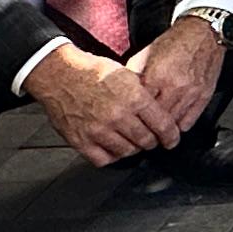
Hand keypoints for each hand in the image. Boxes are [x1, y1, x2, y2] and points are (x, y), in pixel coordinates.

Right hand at [30, 42, 180, 164]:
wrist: (60, 75)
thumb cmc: (91, 72)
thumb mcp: (126, 74)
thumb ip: (143, 94)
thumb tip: (160, 111)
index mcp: (132, 97)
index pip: (162, 124)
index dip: (171, 135)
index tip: (172, 139)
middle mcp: (117, 116)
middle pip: (146, 140)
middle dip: (152, 141)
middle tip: (152, 139)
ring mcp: (98, 130)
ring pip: (127, 152)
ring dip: (133, 148)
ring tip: (133, 141)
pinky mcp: (81, 140)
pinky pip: (103, 159)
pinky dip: (112, 156)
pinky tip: (114, 147)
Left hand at [132, 16, 226, 140]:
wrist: (203, 32)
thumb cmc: (175, 42)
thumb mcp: (145, 54)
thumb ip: (134, 75)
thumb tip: (122, 93)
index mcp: (157, 75)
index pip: (140, 107)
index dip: (132, 117)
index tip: (128, 124)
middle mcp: (176, 86)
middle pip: (157, 120)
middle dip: (147, 129)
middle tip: (139, 135)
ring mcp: (192, 93)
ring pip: (173, 124)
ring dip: (163, 131)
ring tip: (154, 134)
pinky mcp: (204, 95)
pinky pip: (189, 121)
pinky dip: (178, 126)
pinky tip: (172, 126)